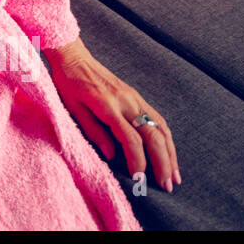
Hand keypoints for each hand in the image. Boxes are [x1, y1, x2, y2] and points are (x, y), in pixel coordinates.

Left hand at [46, 38, 179, 191]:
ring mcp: (134, 97)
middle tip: (167, 185)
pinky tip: (170, 152)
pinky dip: (167, 138)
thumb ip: (93, 131)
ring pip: (161, 127)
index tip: (139, 180)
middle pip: (153, 135)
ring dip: (170, 152)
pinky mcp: (137, 96)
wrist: (74, 58)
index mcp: (108, 106)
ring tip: (174, 175)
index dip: (138, 161)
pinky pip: (158, 118)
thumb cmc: (68, 84)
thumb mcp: (73, 109)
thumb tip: (112, 155)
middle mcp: (126, 102)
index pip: (131, 138)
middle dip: (163, 162)